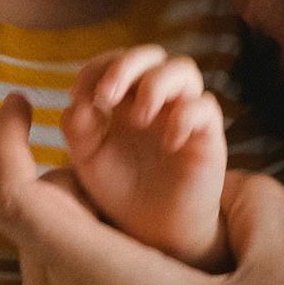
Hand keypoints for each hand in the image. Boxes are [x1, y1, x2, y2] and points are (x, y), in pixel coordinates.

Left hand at [0, 93, 283, 284]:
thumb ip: (260, 206)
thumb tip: (230, 172)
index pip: (17, 197)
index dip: (0, 140)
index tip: (18, 104)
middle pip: (30, 224)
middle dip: (66, 189)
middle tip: (126, 191)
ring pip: (32, 268)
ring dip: (67, 242)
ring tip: (138, 254)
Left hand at [63, 45, 229, 268]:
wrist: (154, 230)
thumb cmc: (121, 191)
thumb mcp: (89, 159)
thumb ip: (78, 128)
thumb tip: (76, 101)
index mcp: (125, 99)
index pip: (115, 61)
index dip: (96, 69)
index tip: (81, 96)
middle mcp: (156, 99)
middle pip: (151, 54)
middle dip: (126, 65)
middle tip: (107, 96)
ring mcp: (183, 113)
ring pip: (184, 69)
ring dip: (156, 84)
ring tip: (138, 119)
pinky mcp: (207, 135)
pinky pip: (205, 107)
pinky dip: (185, 117)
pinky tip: (167, 143)